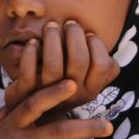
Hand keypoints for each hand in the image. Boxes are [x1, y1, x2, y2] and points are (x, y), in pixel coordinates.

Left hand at [5, 20, 119, 115]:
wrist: (36, 115)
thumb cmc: (66, 87)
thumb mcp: (88, 82)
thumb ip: (103, 71)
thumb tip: (111, 58)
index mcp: (91, 91)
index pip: (101, 65)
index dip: (96, 44)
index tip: (88, 33)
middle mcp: (73, 95)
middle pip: (78, 60)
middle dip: (75, 35)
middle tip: (70, 23)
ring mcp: (50, 96)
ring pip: (53, 64)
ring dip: (52, 39)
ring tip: (51, 26)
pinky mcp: (27, 94)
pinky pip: (29, 72)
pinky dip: (30, 53)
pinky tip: (32, 42)